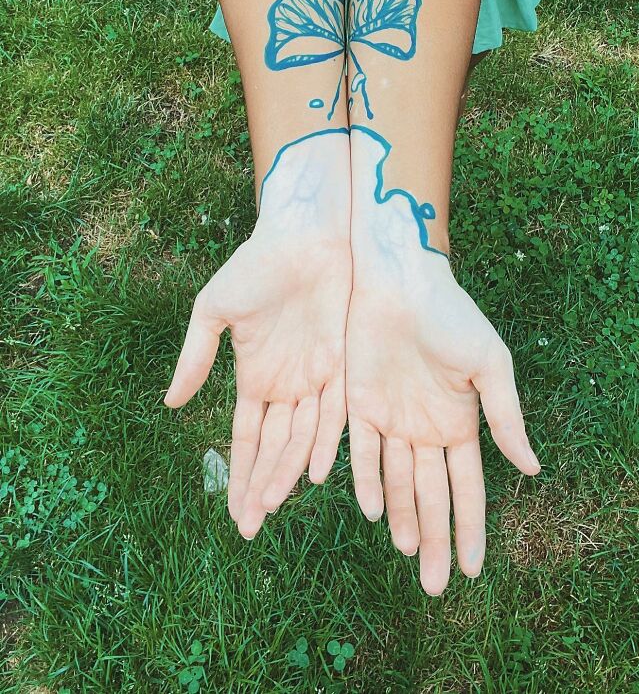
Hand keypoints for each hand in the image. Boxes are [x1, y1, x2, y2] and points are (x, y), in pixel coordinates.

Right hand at [164, 131, 351, 538]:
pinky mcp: (343, 365)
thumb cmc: (256, 267)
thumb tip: (169, 404)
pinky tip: (316, 470)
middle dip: (261, 486)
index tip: (233, 514)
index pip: (246, 438)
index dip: (239, 475)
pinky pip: (335, 412)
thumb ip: (195, 357)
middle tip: (250, 527)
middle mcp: (287, 386)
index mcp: (255, 377)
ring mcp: (316, 378)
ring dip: (287, 472)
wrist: (304, 237)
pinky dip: (325, 440)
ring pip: (302, 438)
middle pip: (274, 448)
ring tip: (274, 507)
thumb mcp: (214, 312)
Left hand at [346, 134, 539, 594]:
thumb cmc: (450, 317)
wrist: (399, 280)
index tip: (473, 571)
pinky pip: (361, 453)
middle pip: (430, 497)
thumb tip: (533, 469)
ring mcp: (392, 420)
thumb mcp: (489, 366)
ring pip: (396, 482)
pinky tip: (369, 510)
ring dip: (401, 518)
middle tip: (433, 586)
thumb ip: (506, 418)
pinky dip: (366, 481)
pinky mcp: (358, 405)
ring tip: (406, 553)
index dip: (470, 529)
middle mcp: (425, 430)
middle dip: (434, 540)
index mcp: (460, 424)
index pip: (468, 490)